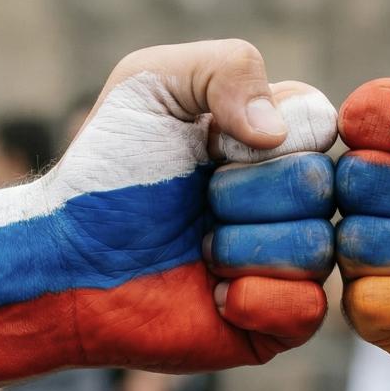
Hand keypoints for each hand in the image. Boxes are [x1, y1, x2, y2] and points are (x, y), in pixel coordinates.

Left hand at [0, 40, 337, 390]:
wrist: (67, 258)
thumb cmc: (109, 168)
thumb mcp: (151, 83)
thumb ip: (227, 66)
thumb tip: (279, 134)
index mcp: (278, 137)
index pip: (322, 124)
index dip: (266, 138)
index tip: (211, 145)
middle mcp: (295, 199)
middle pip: (321, 186)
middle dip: (241, 193)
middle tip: (196, 204)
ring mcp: (293, 262)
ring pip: (317, 248)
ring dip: (239, 247)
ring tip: (198, 251)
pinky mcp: (279, 324)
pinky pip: (309, 310)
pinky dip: (255, 299)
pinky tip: (214, 296)